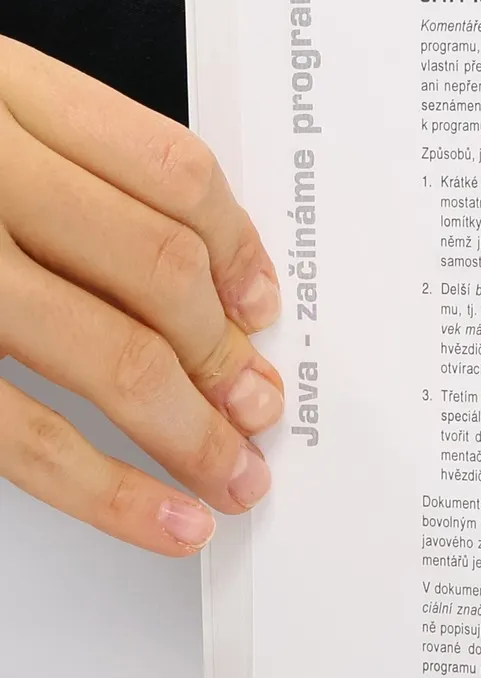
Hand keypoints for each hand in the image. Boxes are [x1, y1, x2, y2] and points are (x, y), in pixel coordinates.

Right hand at [0, 35, 281, 553]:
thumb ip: (49, 158)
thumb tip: (191, 275)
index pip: (170, 172)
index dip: (236, 249)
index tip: (258, 306)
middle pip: (155, 269)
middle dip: (223, 356)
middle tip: (259, 409)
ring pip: (105, 355)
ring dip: (190, 431)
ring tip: (232, 480)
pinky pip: (15, 433)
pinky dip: (103, 490)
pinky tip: (158, 519)